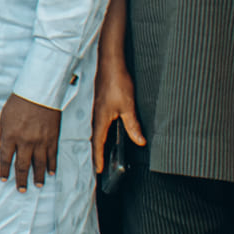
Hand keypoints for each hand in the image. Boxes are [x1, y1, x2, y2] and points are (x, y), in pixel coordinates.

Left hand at [0, 93, 61, 189]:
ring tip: (37, 185)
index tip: (3, 178)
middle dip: (20, 179)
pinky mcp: (52, 139)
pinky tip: (50, 173)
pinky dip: (51, 166)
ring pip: (39, 164)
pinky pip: (52, 157)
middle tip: (21, 190)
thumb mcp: (3, 116)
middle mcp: (25, 141)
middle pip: (22, 165)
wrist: (39, 93)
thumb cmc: (18, 103)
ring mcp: (40, 142)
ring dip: (37, 177)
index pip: (5, 158)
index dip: (4, 170)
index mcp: (10, 135)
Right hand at [91, 56, 145, 173]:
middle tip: (98, 167)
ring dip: (97, 143)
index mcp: (101, 118)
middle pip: (94, 139)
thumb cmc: (116, 82)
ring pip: (96, 131)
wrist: (110, 63)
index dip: (98, 158)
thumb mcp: (128, 106)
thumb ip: (133, 125)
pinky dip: (99, 133)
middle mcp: (96, 115)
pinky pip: (98, 123)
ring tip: (100, 154)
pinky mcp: (100, 103)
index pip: (98, 143)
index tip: (98, 170)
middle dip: (96, 153)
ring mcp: (97, 109)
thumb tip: (139, 141)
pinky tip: (104, 133)